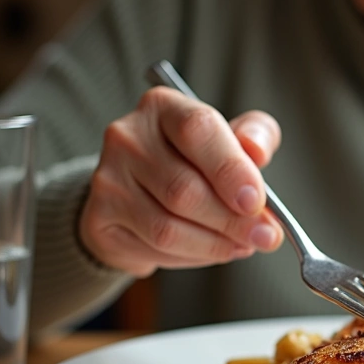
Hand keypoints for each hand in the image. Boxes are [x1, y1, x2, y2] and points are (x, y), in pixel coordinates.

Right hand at [79, 87, 283, 276]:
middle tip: (265, 236)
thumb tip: (257, 152)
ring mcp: (107, 178)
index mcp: (162, 107)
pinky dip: (192, 256)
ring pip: (168, 227)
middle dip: (232, 221)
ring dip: (215, 244)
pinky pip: (153, 248)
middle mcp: (127, 137)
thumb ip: (255, 137)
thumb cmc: (195, 160)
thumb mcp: (232, 138)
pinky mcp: (99, 218)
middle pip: (183, 189)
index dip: (230, 169)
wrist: (141, 188)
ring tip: (242, 244)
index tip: (257, 201)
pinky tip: (211, 249)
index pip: (197, 130)